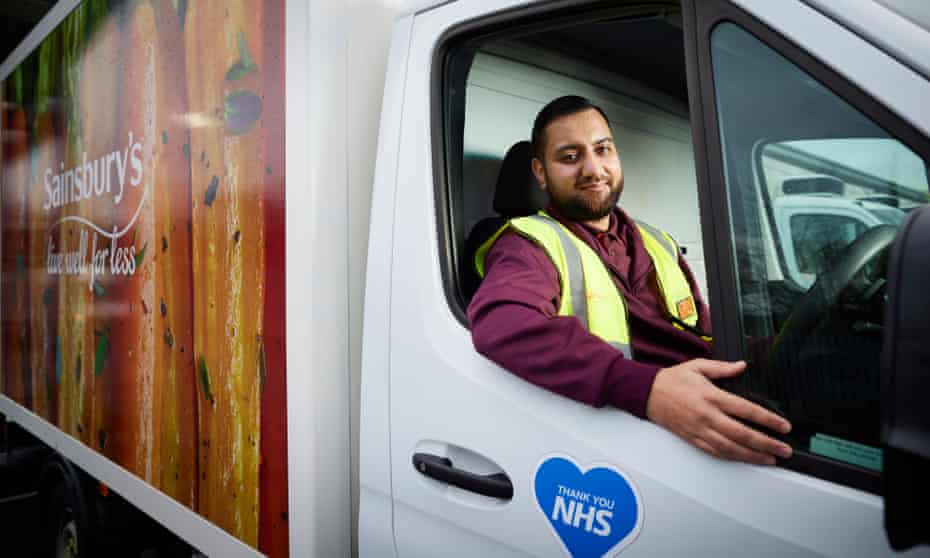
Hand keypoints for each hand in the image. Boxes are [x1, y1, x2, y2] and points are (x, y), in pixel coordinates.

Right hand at [645, 359, 792, 464]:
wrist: (647, 393)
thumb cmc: (672, 380)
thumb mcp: (698, 366)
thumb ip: (723, 368)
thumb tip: (743, 366)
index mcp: (711, 396)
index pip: (746, 410)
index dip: (768, 420)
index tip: (784, 426)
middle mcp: (707, 416)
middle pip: (742, 434)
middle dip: (767, 443)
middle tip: (784, 449)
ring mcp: (700, 430)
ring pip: (731, 448)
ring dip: (753, 455)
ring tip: (770, 458)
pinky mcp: (693, 438)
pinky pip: (715, 452)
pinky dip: (733, 457)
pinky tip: (745, 459)